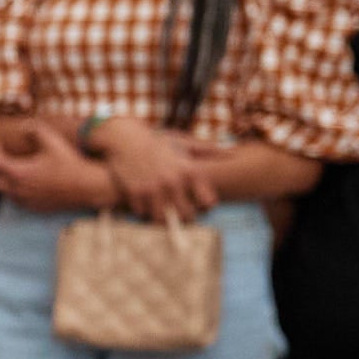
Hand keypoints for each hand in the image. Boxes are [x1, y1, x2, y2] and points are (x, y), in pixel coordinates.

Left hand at [0, 117, 117, 212]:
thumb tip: (24, 127)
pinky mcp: (33, 207)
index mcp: (19, 172)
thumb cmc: (69, 163)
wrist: (87, 187)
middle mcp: (18, 189)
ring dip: (1, 179)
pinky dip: (13, 189)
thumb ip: (35, 131)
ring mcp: (24, 200)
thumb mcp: (53, 141)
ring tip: (8, 167)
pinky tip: (22, 180)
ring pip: (2, 191)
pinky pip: (15, 199)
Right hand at [92, 117, 219, 224]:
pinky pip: (143, 214)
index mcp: (190, 171)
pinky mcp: (135, 193)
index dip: (205, 205)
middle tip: (181, 211)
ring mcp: (153, 189)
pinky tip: (145, 202)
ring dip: (164, 217)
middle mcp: (173, 182)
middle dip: (185, 215)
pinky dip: (144, 210)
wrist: (126, 139)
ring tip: (164, 210)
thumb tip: (233, 153)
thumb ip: (209, 150)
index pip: (208, 203)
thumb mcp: (185, 143)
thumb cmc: (159, 142)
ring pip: (163, 219)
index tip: (199, 202)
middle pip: (187, 216)